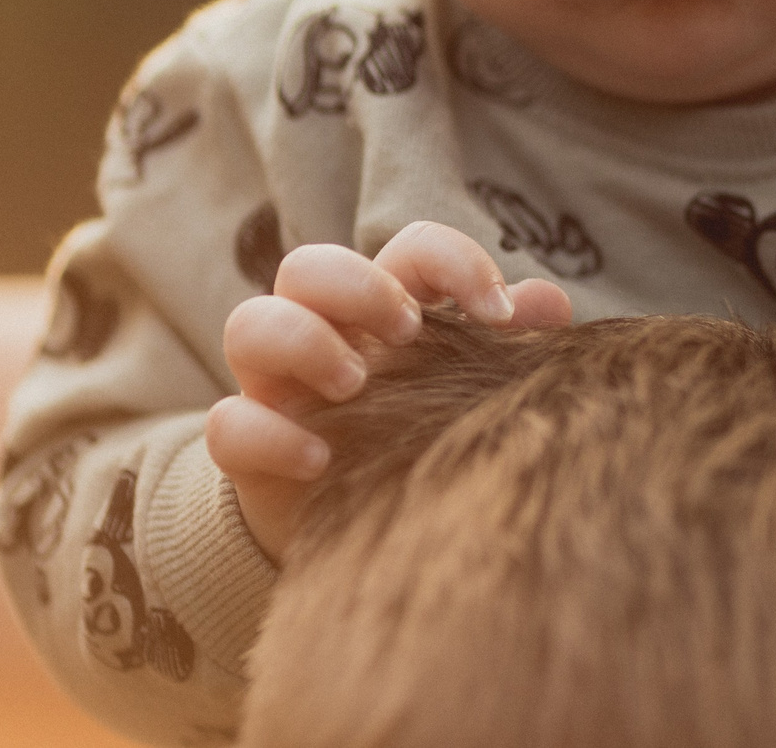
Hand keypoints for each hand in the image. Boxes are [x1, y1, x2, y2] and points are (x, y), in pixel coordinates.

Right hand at [209, 219, 568, 558]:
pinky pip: (227, 423)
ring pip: (248, 324)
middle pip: (308, 265)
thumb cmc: (428, 434)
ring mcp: (276, 386)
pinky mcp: (247, 450)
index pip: (410, 247)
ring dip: (302, 341)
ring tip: (355, 384)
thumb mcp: (470, 388)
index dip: (453, 260)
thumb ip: (510, 344)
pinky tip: (321, 462)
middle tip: (407, 332)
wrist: (366, 528)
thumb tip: (549, 301)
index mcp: (388, 307)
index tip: (497, 312)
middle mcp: (323, 331)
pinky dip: (268, 434)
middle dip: (358, 286)